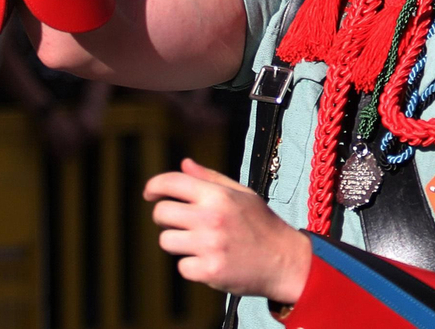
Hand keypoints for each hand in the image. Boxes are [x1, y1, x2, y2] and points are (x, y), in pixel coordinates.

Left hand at [144, 158, 311, 303]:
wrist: (285, 261)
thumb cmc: (262, 225)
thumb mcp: (241, 194)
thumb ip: (210, 178)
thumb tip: (185, 164)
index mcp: (218, 196)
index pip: (173, 182)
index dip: (154, 186)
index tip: (149, 193)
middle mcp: (211, 218)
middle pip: (162, 213)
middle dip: (164, 217)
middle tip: (177, 222)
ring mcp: (209, 246)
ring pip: (166, 240)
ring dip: (177, 242)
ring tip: (197, 243)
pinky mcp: (210, 271)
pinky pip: (182, 266)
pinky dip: (192, 266)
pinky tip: (210, 261)